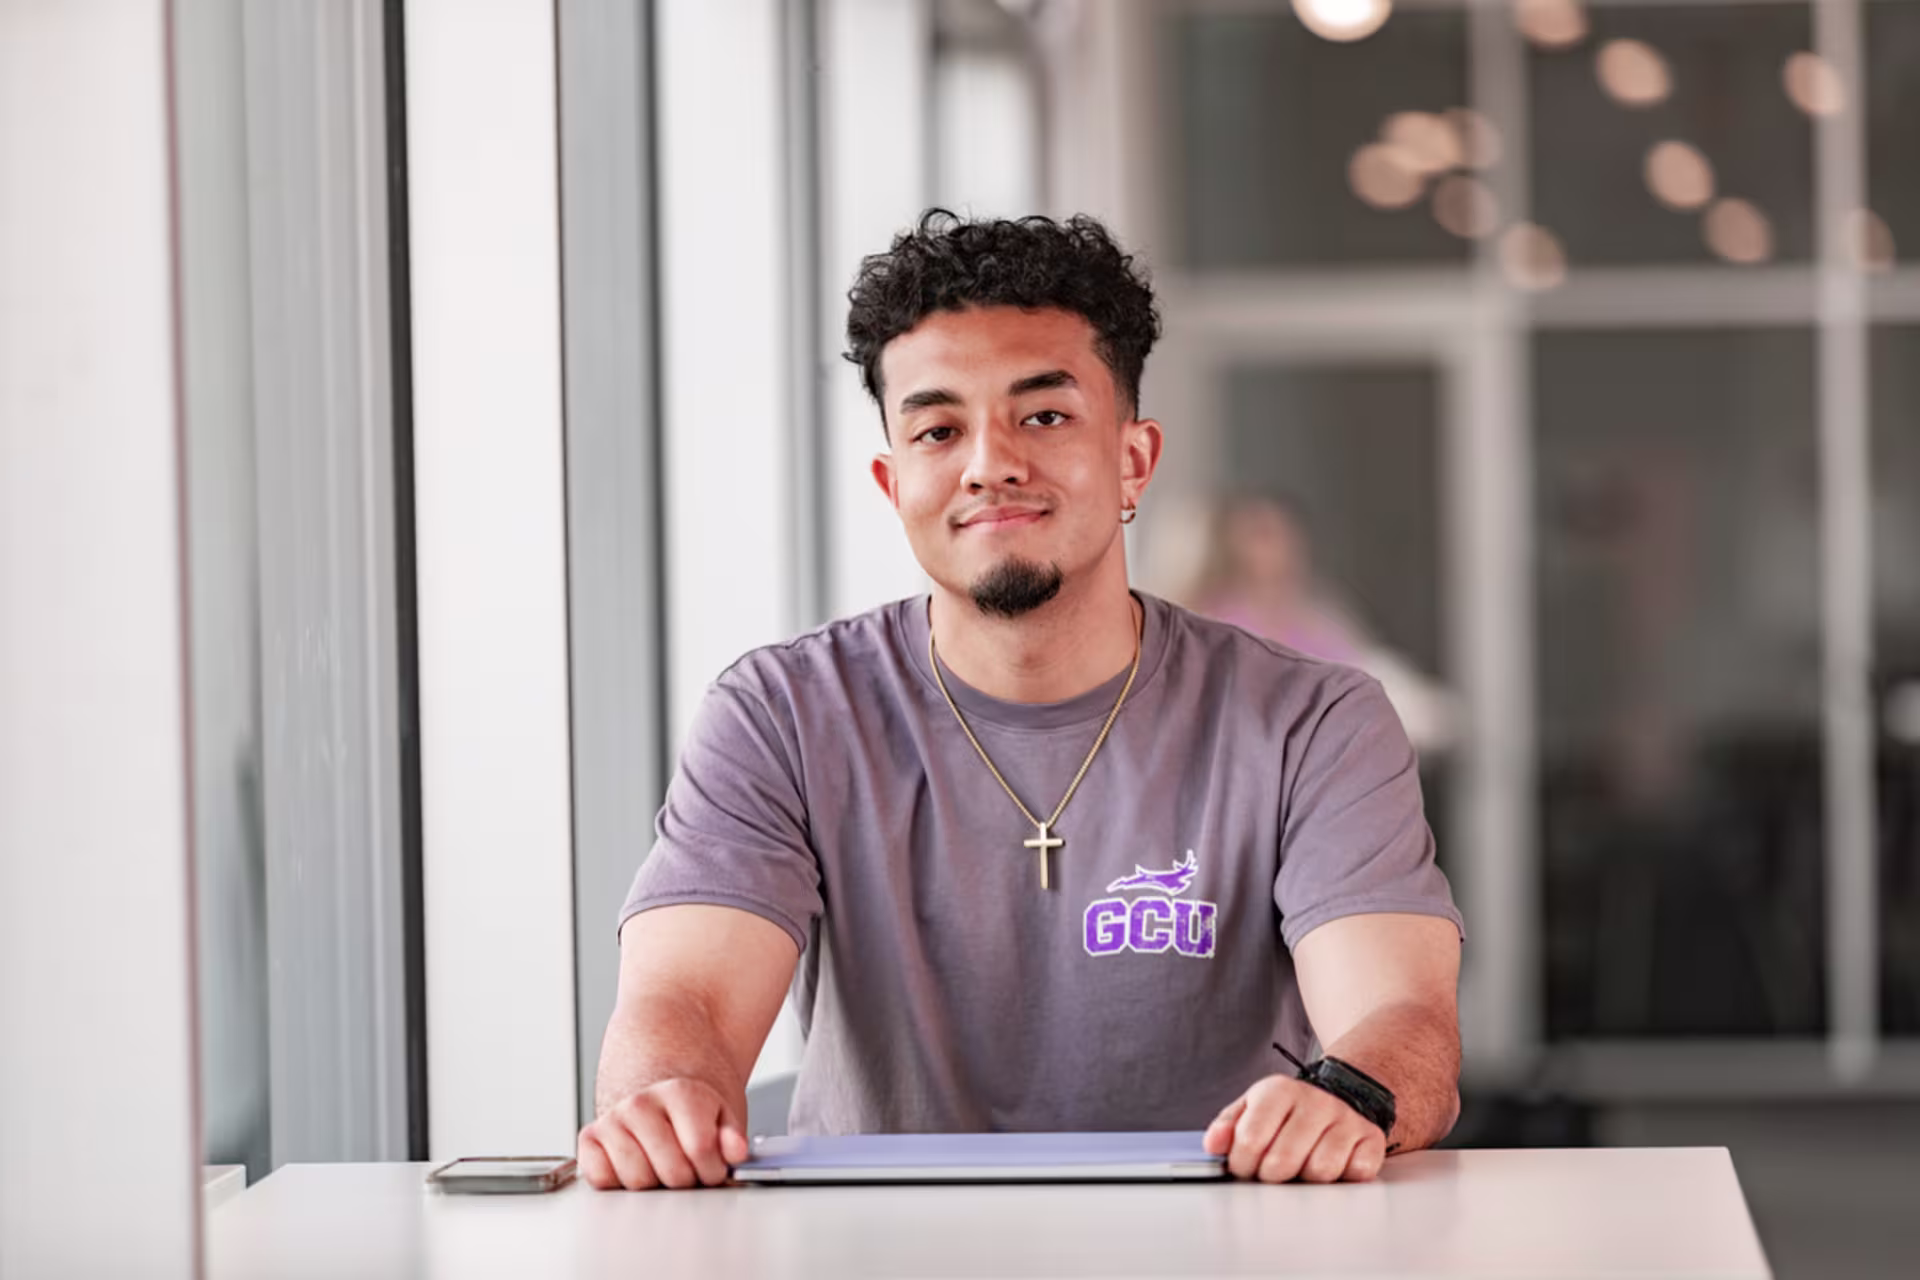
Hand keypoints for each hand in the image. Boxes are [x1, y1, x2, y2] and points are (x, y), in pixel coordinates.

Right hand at [577, 1078, 749, 1189]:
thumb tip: (735, 1151)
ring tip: (662, 1165)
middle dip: (686, 1180)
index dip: (712, 1170)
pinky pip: (600, 1179)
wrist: (659, 1096)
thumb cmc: (691, 1113)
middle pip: (671, 1172)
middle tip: (689, 1168)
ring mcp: (612, 1119)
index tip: (713, 1168)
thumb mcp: (722, 1118)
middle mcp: (641, 1103)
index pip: (700, 1149)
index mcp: (680, 1092)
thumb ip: (733, 1137)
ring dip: (654, 1183)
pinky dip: (618, 1183)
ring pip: (637, 1181)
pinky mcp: (589, 1138)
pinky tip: (636, 1165)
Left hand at [1203, 1073, 1387, 1183]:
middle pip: (1283, 1161)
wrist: (1341, 1096)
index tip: (1245, 1166)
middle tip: (1272, 1171)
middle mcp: (1315, 1101)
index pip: (1250, 1140)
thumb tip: (1213, 1144)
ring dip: (1307, 1178)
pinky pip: (1355, 1173)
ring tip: (1303, 1164)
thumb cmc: (1288, 1112)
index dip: (1242, 1164)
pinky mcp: (1371, 1138)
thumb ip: (1228, 1126)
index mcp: (1279, 1091)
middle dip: (1271, 1176)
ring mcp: (1346, 1119)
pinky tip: (1334, 1163)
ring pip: (1320, 1171)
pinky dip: (1342, 1177)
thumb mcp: (1252, 1108)